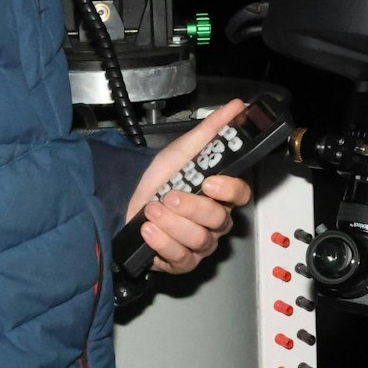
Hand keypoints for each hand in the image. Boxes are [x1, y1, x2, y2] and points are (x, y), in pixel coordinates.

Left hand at [128, 98, 254, 275]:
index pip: (241, 195)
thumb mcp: (184, 149)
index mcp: (221, 195)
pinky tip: (148, 230)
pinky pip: (180, 258)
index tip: (208, 181)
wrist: (126, 199)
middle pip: (218, 220)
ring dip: (171, 223)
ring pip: (199, 240)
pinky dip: (161, 242)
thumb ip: (213, 129)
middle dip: (190, 207)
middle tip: (168, 196)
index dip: (228, 190)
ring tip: (151, 210)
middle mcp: (215, 222)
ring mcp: (200, 244)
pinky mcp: (182, 262)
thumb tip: (238, 105)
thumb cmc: (159, 177)